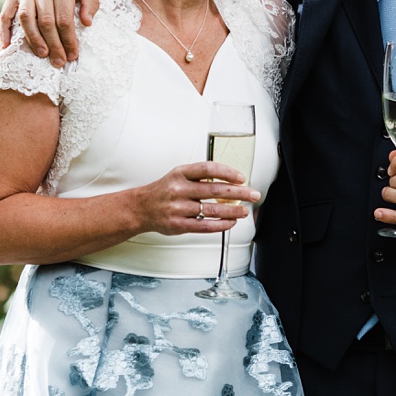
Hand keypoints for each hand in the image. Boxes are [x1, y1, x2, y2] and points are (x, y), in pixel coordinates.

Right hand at [0, 0, 97, 66]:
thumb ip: (91, 1)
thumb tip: (87, 23)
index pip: (64, 19)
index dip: (68, 39)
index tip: (73, 54)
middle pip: (45, 22)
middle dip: (53, 45)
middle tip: (59, 62)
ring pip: (26, 19)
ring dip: (33, 40)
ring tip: (42, 55)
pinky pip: (6, 13)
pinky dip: (4, 30)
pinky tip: (6, 46)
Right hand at [138, 162, 258, 236]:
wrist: (142, 208)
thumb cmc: (164, 190)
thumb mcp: (178, 175)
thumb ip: (199, 177)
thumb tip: (228, 180)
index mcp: (180, 173)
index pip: (208, 169)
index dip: (227, 172)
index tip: (241, 178)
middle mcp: (179, 189)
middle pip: (215, 190)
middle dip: (238, 193)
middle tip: (253, 194)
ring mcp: (179, 208)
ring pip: (212, 210)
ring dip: (232, 211)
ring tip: (245, 211)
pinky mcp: (179, 225)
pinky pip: (204, 226)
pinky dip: (220, 225)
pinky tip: (231, 223)